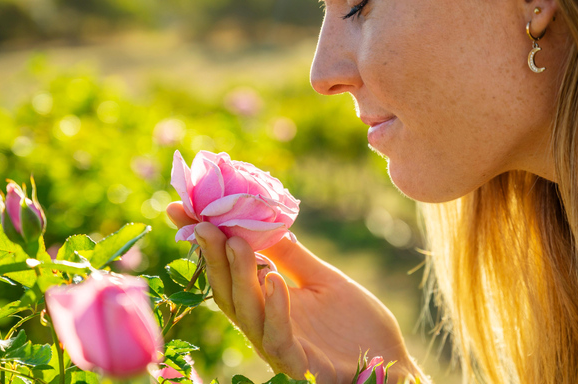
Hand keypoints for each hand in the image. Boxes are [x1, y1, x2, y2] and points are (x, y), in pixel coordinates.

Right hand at [166, 202, 425, 383]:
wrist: (393, 364)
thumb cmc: (357, 325)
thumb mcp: (323, 280)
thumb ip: (291, 257)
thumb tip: (262, 220)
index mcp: (268, 303)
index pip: (229, 271)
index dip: (208, 244)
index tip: (184, 211)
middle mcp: (266, 325)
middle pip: (229, 291)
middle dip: (214, 257)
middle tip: (205, 223)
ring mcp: (280, 346)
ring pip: (248, 312)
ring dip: (240, 276)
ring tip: (236, 242)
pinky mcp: (299, 365)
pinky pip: (278, 337)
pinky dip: (275, 308)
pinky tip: (275, 281)